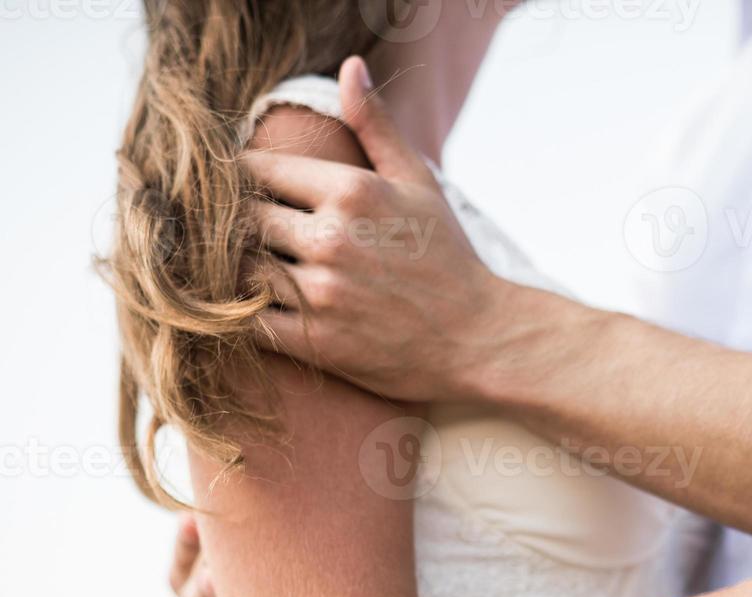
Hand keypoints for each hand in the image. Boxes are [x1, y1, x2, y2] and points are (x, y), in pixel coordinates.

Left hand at [244, 56, 518, 403]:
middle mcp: (331, 238)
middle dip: (236, 223)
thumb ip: (376, 126)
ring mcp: (321, 293)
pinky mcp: (316, 341)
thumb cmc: (448, 258)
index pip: (257, 169)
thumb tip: (351, 66)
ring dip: (236, 267)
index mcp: (351, 191)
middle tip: (245, 232)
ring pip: (238, 267)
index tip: (250, 191)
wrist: (481, 340)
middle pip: (240, 218)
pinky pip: (249, 319)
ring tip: (250, 267)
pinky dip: (241, 312)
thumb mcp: (419, 183)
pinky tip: (256, 306)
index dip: (243, 179)